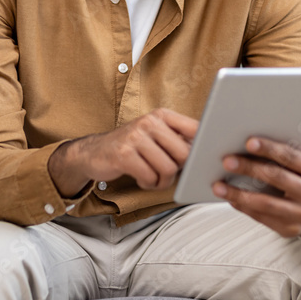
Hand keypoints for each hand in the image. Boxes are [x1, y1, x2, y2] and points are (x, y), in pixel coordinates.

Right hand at [48, 108, 197, 196]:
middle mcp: (149, 122)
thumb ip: (178, 139)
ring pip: (168, 169)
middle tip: (166, 172)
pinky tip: (141, 179)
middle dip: (178, 170)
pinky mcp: (123, 154)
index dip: (202, 147)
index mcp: (162, 115)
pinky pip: (149, 177)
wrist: (93, 152)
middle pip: (184, 154)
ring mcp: (135, 137)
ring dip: (162, 181)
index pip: (195, 129)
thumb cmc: (131, 146)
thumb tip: (207, 151)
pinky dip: (148, 184)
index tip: (201, 158)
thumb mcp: (155, 135)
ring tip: (153, 178)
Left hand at [212, 133, 300, 237]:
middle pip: (277, 178)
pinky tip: (228, 197)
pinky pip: (261, 217)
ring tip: (218, 185)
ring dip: (239, 193)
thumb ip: (299, 139)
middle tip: (226, 160)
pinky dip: (242, 206)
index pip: (292, 157)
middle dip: (250, 168)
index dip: (270, 149)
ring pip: (266, 203)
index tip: (248, 142)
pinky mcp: (289, 230)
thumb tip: (282, 120)